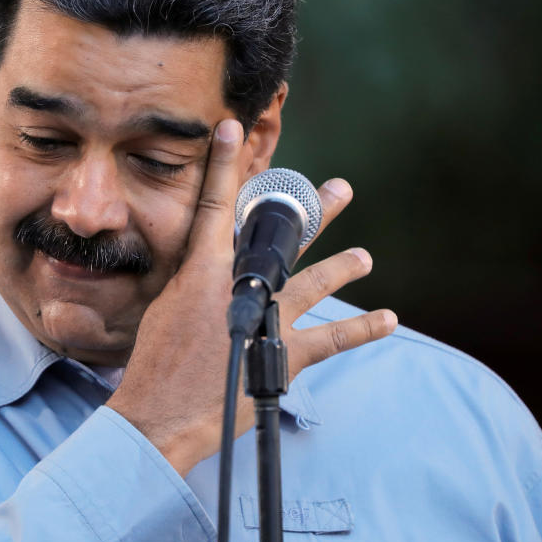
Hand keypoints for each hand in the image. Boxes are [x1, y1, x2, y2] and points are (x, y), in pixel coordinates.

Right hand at [106, 120, 396, 475]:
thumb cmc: (153, 364)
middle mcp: (237, 285)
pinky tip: (389, 320)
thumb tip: (200, 267)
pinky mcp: (284, 355)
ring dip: (343, 267)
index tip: (232, 128)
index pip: (214, 205)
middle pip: (281, 238)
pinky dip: (364, 329)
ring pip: (314, 282)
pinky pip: (334, 337)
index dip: (224, 164)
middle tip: (340, 188)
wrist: (160, 412)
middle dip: (312, 211)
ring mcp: (265, 318)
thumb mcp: (161, 308)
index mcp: (200, 270)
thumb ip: (186, 281)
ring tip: (365, 257)